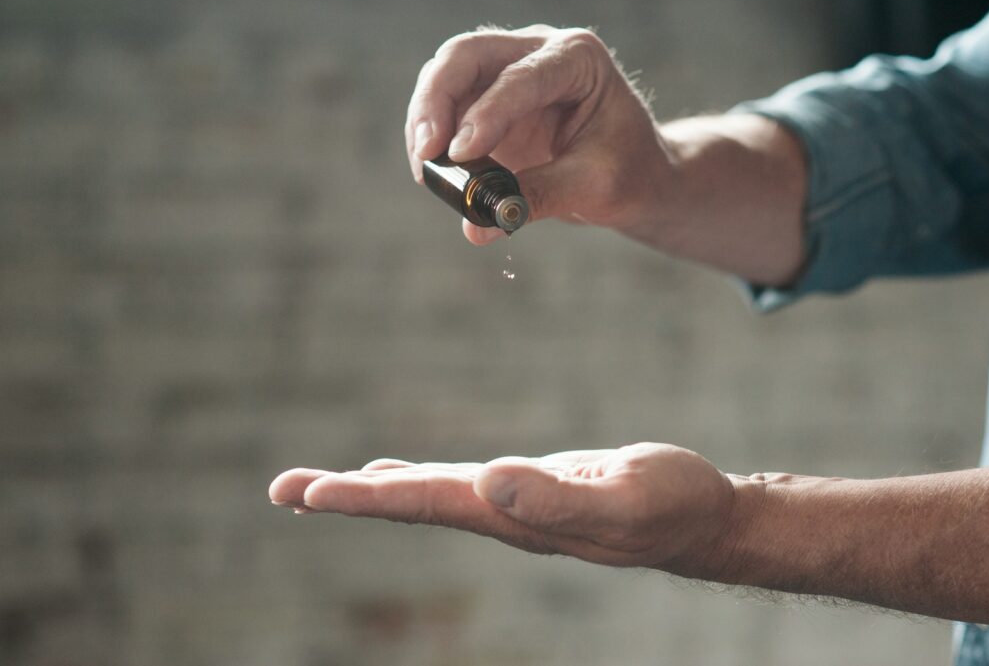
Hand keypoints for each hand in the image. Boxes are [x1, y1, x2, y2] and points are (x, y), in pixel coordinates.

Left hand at [269, 442, 740, 578]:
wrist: (699, 519)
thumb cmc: (672, 506)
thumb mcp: (622, 497)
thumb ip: (556, 498)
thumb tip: (488, 482)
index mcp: (512, 517)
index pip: (423, 503)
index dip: (362, 498)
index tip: (306, 495)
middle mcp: (501, 515)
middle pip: (409, 504)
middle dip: (344, 497)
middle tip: (282, 490)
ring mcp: (511, 505)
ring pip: (426, 495)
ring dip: (369, 491)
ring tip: (319, 488)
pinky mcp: (526, 489)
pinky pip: (454, 485)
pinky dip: (414, 479)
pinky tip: (396, 476)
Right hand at [405, 25, 671, 244]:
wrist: (636, 176)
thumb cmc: (627, 172)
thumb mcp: (593, 186)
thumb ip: (537, 199)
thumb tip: (477, 226)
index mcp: (578, 59)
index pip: (521, 77)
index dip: (486, 113)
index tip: (461, 154)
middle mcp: (537, 52)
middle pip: (467, 56)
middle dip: (436, 101)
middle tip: (425, 153)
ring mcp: (507, 71)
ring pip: (445, 76)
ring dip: (425, 120)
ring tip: (426, 171)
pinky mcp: (486, 100)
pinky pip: (444, 107)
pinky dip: (432, 138)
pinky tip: (433, 172)